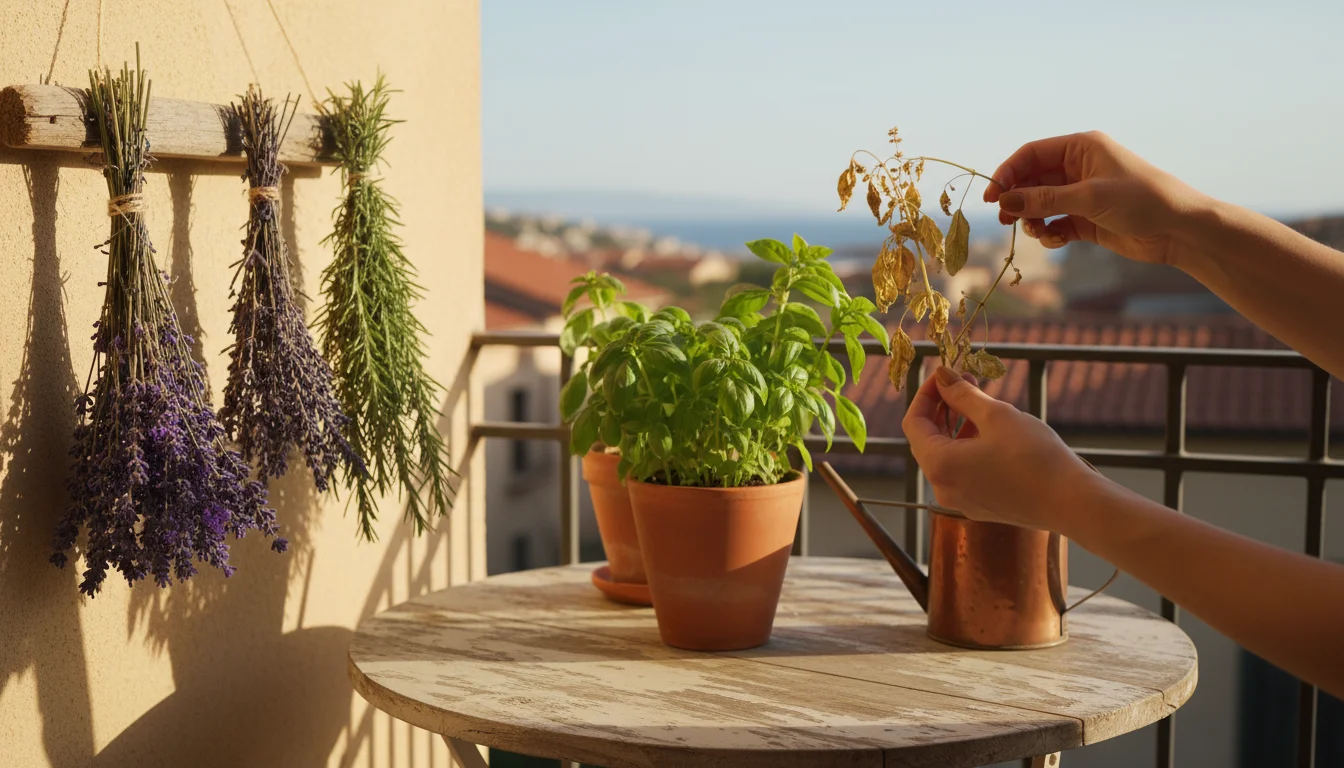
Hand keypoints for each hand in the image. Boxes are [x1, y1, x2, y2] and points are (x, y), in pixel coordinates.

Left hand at [901, 366, 1097, 530]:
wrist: (1071, 503)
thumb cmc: (1034, 456)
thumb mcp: (995, 415)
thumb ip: (962, 394)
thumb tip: (941, 376)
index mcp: (939, 465)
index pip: (913, 423)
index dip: (926, 395)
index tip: (945, 375)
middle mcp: (943, 487)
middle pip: (927, 440)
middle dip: (942, 407)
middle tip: (965, 381)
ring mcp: (961, 500)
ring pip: (947, 455)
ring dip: (957, 426)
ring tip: (982, 402)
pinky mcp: (980, 506)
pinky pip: (963, 471)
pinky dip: (968, 447)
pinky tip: (992, 431)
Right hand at [983, 131, 1210, 266]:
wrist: (1178, 230)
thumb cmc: (1140, 200)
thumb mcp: (1088, 197)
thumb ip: (1043, 200)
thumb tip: (1004, 202)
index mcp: (1081, 148)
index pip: (1031, 154)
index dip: (1008, 173)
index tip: (993, 197)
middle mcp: (1079, 168)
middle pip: (1032, 180)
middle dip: (1018, 200)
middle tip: (1005, 220)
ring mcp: (1082, 194)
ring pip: (1042, 204)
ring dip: (1034, 219)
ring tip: (1037, 232)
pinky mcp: (1087, 219)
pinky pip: (1056, 223)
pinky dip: (1051, 233)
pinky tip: (1057, 240)